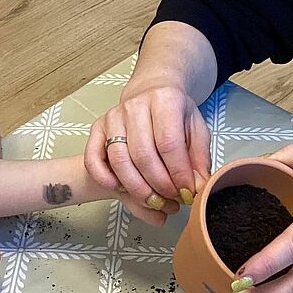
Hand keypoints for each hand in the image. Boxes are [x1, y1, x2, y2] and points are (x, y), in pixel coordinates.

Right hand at [84, 82, 209, 220]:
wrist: (151, 91)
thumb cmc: (175, 114)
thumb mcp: (197, 129)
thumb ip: (199, 158)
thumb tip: (199, 186)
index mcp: (164, 100)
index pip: (169, 143)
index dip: (179, 174)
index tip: (187, 192)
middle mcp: (135, 105)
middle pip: (143, 155)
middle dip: (159, 185)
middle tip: (172, 200)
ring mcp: (113, 116)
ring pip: (119, 160)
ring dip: (137, 188)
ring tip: (154, 201)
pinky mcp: (97, 128)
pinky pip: (93, 158)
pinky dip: (104, 178)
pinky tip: (120, 189)